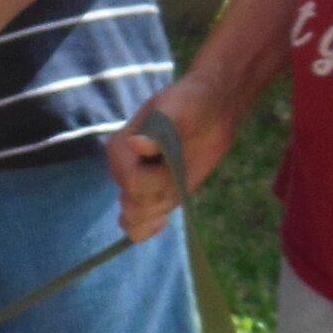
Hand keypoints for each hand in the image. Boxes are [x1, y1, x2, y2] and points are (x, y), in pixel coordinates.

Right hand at [105, 70, 234, 241]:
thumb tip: (137, 145)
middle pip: (132, 204)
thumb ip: (160, 126)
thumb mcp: (179, 108)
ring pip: (133, 219)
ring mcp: (137, 185)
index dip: (157, 180)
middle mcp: (122, 169)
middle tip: (178, 171)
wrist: (212, 111)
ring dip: (158, 210)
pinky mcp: (153, 197)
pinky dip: (145, 230)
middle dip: (160, 195)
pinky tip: (163, 221)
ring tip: (176, 188)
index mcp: (120, 147)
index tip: (175, 160)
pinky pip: (138, 226)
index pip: (131, 181)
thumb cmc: (193, 102)